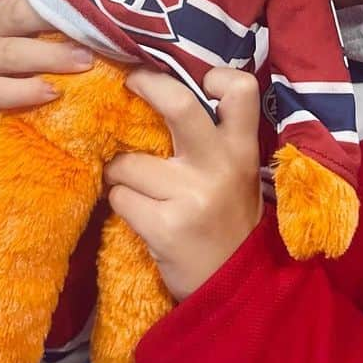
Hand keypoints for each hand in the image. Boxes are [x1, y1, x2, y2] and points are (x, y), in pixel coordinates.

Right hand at [0, 0, 95, 117]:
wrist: (16, 103)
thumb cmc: (50, 57)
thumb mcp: (67, 31)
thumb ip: (85, 13)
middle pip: (18, 10)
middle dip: (55, 17)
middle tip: (94, 30)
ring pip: (11, 51)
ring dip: (49, 56)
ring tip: (84, 63)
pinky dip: (25, 91)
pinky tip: (51, 92)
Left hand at [104, 67, 263, 301]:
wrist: (233, 287)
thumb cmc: (225, 218)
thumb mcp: (234, 173)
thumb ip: (212, 137)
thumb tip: (161, 90)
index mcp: (242, 149)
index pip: (242, 89)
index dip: (218, 75)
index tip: (198, 80)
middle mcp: (221, 166)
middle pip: (179, 104)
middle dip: (145, 84)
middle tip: (130, 82)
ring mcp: (193, 196)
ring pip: (129, 161)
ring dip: (120, 173)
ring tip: (135, 188)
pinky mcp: (166, 227)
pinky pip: (120, 197)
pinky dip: (121, 203)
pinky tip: (138, 215)